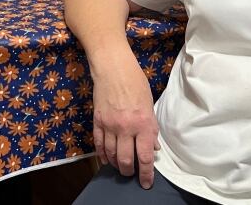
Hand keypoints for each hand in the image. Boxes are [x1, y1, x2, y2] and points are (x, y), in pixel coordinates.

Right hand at [91, 57, 159, 188]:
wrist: (113, 68)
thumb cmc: (135, 82)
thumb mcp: (149, 105)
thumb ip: (151, 128)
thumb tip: (153, 147)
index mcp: (143, 123)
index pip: (144, 157)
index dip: (146, 174)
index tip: (146, 183)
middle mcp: (126, 128)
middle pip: (125, 160)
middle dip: (129, 172)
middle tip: (131, 174)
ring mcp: (110, 125)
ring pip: (111, 154)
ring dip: (115, 165)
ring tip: (120, 167)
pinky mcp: (97, 121)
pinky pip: (99, 144)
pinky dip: (102, 154)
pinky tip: (105, 159)